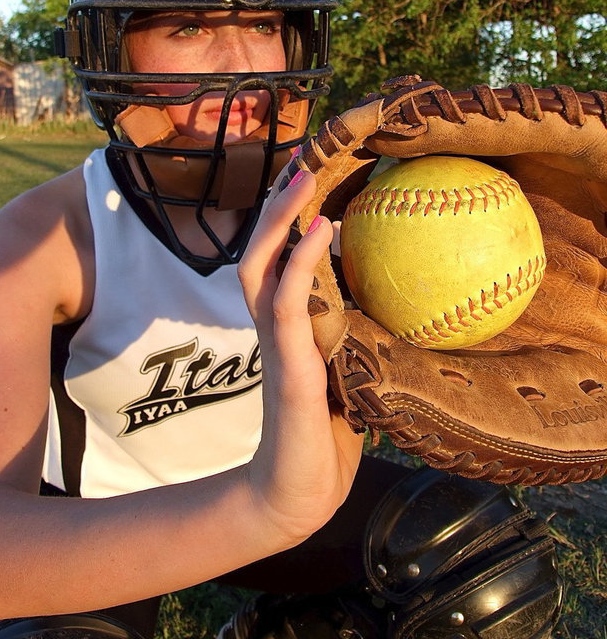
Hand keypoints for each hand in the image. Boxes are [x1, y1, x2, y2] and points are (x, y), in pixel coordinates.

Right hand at [238, 169, 362, 544]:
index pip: (275, 260)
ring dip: (278, 220)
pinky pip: (288, 303)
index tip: (310, 180)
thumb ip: (357, 338)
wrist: (296, 495)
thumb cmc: (325, 435)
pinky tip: (323, 230)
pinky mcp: (288, 367)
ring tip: (304, 179)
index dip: (284, 221)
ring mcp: (276, 344)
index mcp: (286, 327)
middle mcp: (272, 327)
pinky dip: (300, 261)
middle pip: (257, 251)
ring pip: (260, 266)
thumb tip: (401, 304)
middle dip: (274, 206)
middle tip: (302, 163)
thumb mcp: (347, 374)